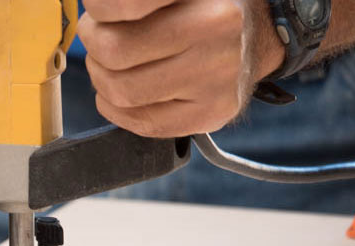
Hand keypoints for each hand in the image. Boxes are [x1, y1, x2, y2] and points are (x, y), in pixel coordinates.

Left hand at [78, 0, 284, 137]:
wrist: (261, 33)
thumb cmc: (206, 5)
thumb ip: (135, 0)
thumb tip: (95, 7)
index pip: (121, 3)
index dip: (98, 8)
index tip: (100, 9)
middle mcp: (216, 31)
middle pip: (113, 50)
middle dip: (93, 42)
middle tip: (98, 35)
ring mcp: (216, 77)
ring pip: (121, 90)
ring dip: (100, 76)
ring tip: (109, 64)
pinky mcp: (211, 113)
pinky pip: (143, 123)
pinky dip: (115, 108)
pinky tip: (118, 92)